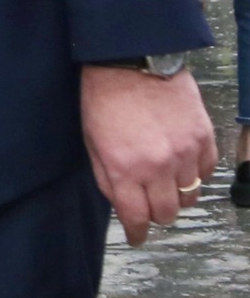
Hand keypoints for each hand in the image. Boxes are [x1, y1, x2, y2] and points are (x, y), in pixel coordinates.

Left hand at [82, 63, 217, 244]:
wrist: (133, 61)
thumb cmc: (104, 97)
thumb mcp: (92, 140)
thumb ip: (107, 177)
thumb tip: (123, 205)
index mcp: (124, 168)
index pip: (135, 218)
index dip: (136, 233)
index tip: (137, 237)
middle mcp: (157, 167)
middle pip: (166, 214)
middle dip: (155, 213)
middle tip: (149, 202)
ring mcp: (184, 154)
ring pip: (190, 197)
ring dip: (176, 195)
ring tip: (165, 180)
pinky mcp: (204, 139)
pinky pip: (206, 173)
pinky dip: (194, 173)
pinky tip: (181, 162)